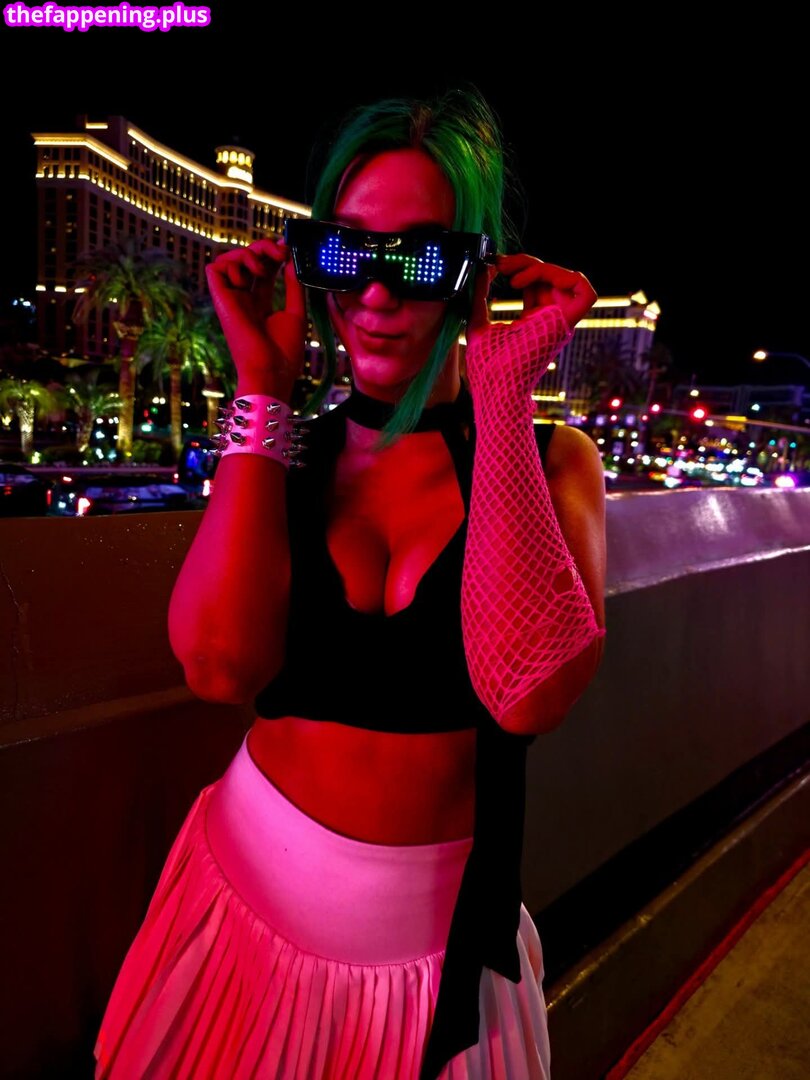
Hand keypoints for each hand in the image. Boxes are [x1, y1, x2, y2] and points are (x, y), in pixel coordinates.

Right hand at [205, 237, 306, 400]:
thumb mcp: (296, 313)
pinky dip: (232, 264)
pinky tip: (247, 278)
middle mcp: (243, 299)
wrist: (271, 371)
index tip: (288, 249)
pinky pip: (215, 269)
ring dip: (248, 254)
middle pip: (246, 260)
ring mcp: (231, 300)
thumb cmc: (284, 352)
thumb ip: (293, 286)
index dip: (272, 254)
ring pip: (229, 260)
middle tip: (281, 250)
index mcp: (260, 304)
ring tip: (263, 267)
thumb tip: (292, 261)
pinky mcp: (221, 300)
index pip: (263, 270)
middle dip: (263, 247)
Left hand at [463, 254, 597, 400]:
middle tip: (501, 264)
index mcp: (533, 320)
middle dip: (526, 262)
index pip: (537, 283)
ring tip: (511, 277)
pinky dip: (565, 276)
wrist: (493, 386)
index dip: (521, 267)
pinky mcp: (566, 325)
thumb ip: (481, 295)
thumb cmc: (486, 366)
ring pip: (567, 278)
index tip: (496, 264)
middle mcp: (550, 319)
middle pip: (551, 276)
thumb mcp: (478, 321)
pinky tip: (531, 281)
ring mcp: (560, 322)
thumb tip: (485, 268)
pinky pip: (585, 293)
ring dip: (540, 267)